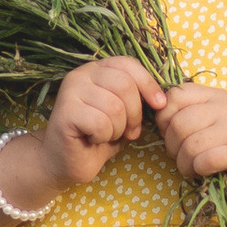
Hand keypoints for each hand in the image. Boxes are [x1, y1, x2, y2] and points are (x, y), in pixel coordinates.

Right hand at [37, 54, 171, 191]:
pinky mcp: (64, 112)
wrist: (65, 162)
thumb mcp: (124, 114)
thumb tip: (162, 98)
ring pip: (114, 106)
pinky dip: (103, 136)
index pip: (127, 64)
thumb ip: (137, 99)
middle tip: (128, 131)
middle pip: (125, 84)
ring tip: (106, 135)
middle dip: (134, 114)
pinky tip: (92, 139)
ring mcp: (70, 91)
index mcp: (96, 69)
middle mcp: (81, 75)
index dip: (148, 84)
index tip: (159, 105)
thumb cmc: (97, 137)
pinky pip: (100, 122)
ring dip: (117, 129)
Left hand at [158, 81, 226, 189]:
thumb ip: (183, 114)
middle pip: (179, 123)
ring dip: (184, 163)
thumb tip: (154, 113)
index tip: (171, 134)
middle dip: (172, 146)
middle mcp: (226, 105)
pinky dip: (198, 170)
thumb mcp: (205, 123)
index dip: (164, 118)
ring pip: (191, 144)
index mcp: (214, 95)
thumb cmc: (225, 147)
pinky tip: (205, 172)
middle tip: (182, 156)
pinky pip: (205, 160)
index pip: (174, 95)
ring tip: (193, 167)